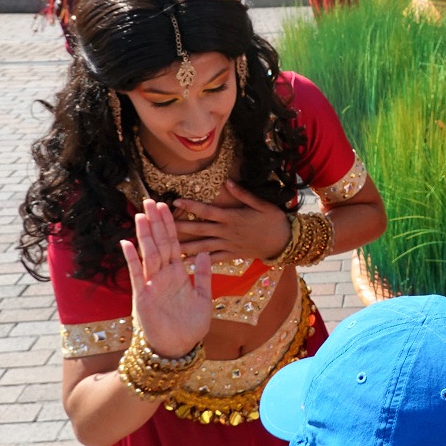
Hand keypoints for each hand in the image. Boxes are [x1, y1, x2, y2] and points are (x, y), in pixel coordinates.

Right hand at [121, 199, 211, 357]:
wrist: (178, 348)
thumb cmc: (191, 326)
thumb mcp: (203, 298)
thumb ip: (203, 275)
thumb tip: (204, 252)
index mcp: (179, 274)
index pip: (174, 244)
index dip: (170, 225)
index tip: (167, 206)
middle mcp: (163, 276)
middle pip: (159, 244)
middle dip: (155, 223)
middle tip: (151, 201)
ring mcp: (151, 284)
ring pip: (148, 254)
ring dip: (145, 235)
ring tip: (142, 215)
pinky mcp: (141, 296)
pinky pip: (136, 274)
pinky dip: (132, 259)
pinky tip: (126, 243)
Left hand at [173, 181, 291, 261]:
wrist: (285, 242)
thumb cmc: (274, 220)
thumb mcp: (262, 203)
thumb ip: (243, 194)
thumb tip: (227, 182)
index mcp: (232, 217)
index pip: (207, 211)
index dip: (191, 206)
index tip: (175, 202)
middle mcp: (227, 232)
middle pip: (199, 229)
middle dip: (179, 227)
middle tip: (160, 226)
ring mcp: (229, 245)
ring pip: (203, 246)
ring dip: (184, 246)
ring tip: (166, 246)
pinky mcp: (232, 255)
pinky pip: (213, 259)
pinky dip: (199, 262)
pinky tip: (185, 263)